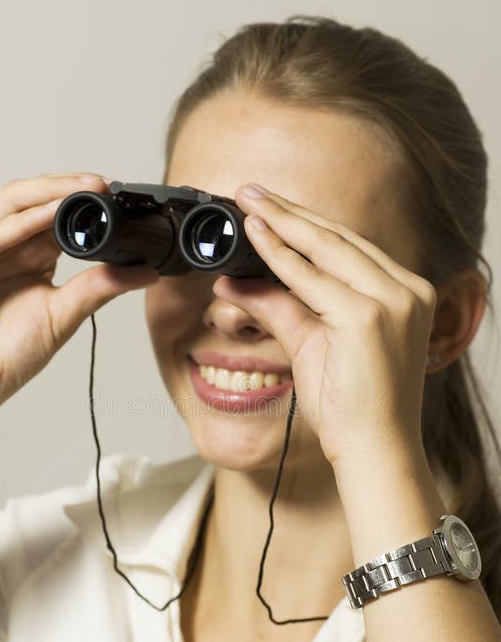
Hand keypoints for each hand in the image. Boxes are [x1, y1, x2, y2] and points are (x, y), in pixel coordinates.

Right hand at [0, 172, 158, 425]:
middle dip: (67, 188)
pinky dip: (19, 223)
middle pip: (29, 199)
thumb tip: (145, 272)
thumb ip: (100, 287)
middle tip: (103, 185)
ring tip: (82, 190)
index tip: (115, 195)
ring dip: (46, 194)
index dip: (81, 200)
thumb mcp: (64, 314)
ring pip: (7, 205)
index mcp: (22, 253)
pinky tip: (48, 215)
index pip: (51, 212)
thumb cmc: (2, 356)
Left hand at [212, 183, 436, 467]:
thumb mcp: (312, 345)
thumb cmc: (354, 407)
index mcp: (403, 294)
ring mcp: (392, 301)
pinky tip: (257, 237)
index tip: (271, 206)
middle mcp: (406, 290)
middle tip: (250, 191)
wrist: (375, 451)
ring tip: (249, 202)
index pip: (348, 247)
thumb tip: (236, 282)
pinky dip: (280, 257)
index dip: (305, 224)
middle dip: (289, 212)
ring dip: (282, 222)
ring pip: (326, 248)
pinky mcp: (369, 316)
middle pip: (338, 238)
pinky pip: (313, 278)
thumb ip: (280, 308)